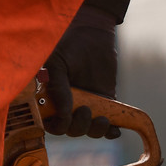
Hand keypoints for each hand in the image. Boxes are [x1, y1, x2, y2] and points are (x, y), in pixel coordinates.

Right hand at [43, 4, 119, 137]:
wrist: (93, 34)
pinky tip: (115, 129)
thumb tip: (63, 114)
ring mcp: (87, 105)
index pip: (51, 124)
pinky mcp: (105, 102)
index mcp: (51, 99)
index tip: (64, 118)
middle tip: (85, 110)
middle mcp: (67, 106)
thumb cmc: (68, 46)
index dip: (58, 126)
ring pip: (89, 130)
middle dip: (79, 126)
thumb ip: (57, 88)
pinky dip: (112, 131)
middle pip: (71, 130)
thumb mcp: (57, 64)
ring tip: (102, 119)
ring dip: (95, 130)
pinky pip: (109, 124)